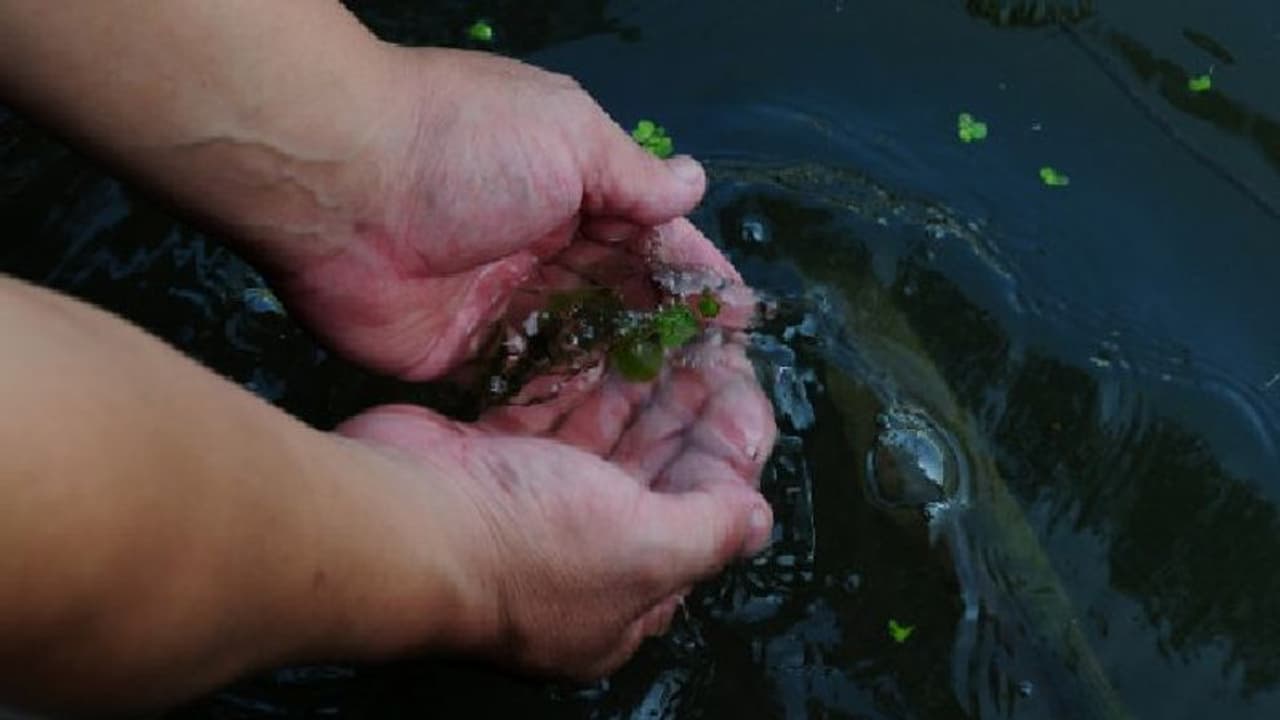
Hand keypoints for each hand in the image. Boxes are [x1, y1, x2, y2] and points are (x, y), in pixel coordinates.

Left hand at [272, 47, 708, 379]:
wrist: (337, 187)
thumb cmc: (462, 146)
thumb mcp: (568, 136)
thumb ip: (632, 174)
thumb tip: (693, 184)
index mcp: (568, 187)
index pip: (646, 238)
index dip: (690, 274)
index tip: (734, 315)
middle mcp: (537, 247)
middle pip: (616, 299)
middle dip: (666, 334)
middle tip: (719, 381)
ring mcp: (498, 303)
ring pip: (576, 346)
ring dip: (621, 375)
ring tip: (677, 420)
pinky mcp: (459, 352)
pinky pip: (522, 384)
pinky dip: (560, 404)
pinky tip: (606, 437)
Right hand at [334, 232, 775, 677]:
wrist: (400, 522)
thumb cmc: (531, 546)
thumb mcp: (645, 549)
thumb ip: (709, 530)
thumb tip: (759, 522)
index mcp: (622, 599)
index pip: (700, 521)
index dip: (726, 455)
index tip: (741, 390)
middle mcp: (577, 557)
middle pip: (651, 475)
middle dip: (683, 412)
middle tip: (709, 348)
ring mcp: (528, 507)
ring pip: (600, 441)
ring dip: (637, 390)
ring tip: (670, 332)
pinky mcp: (487, 460)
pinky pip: (547, 416)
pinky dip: (577, 383)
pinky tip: (606, 342)